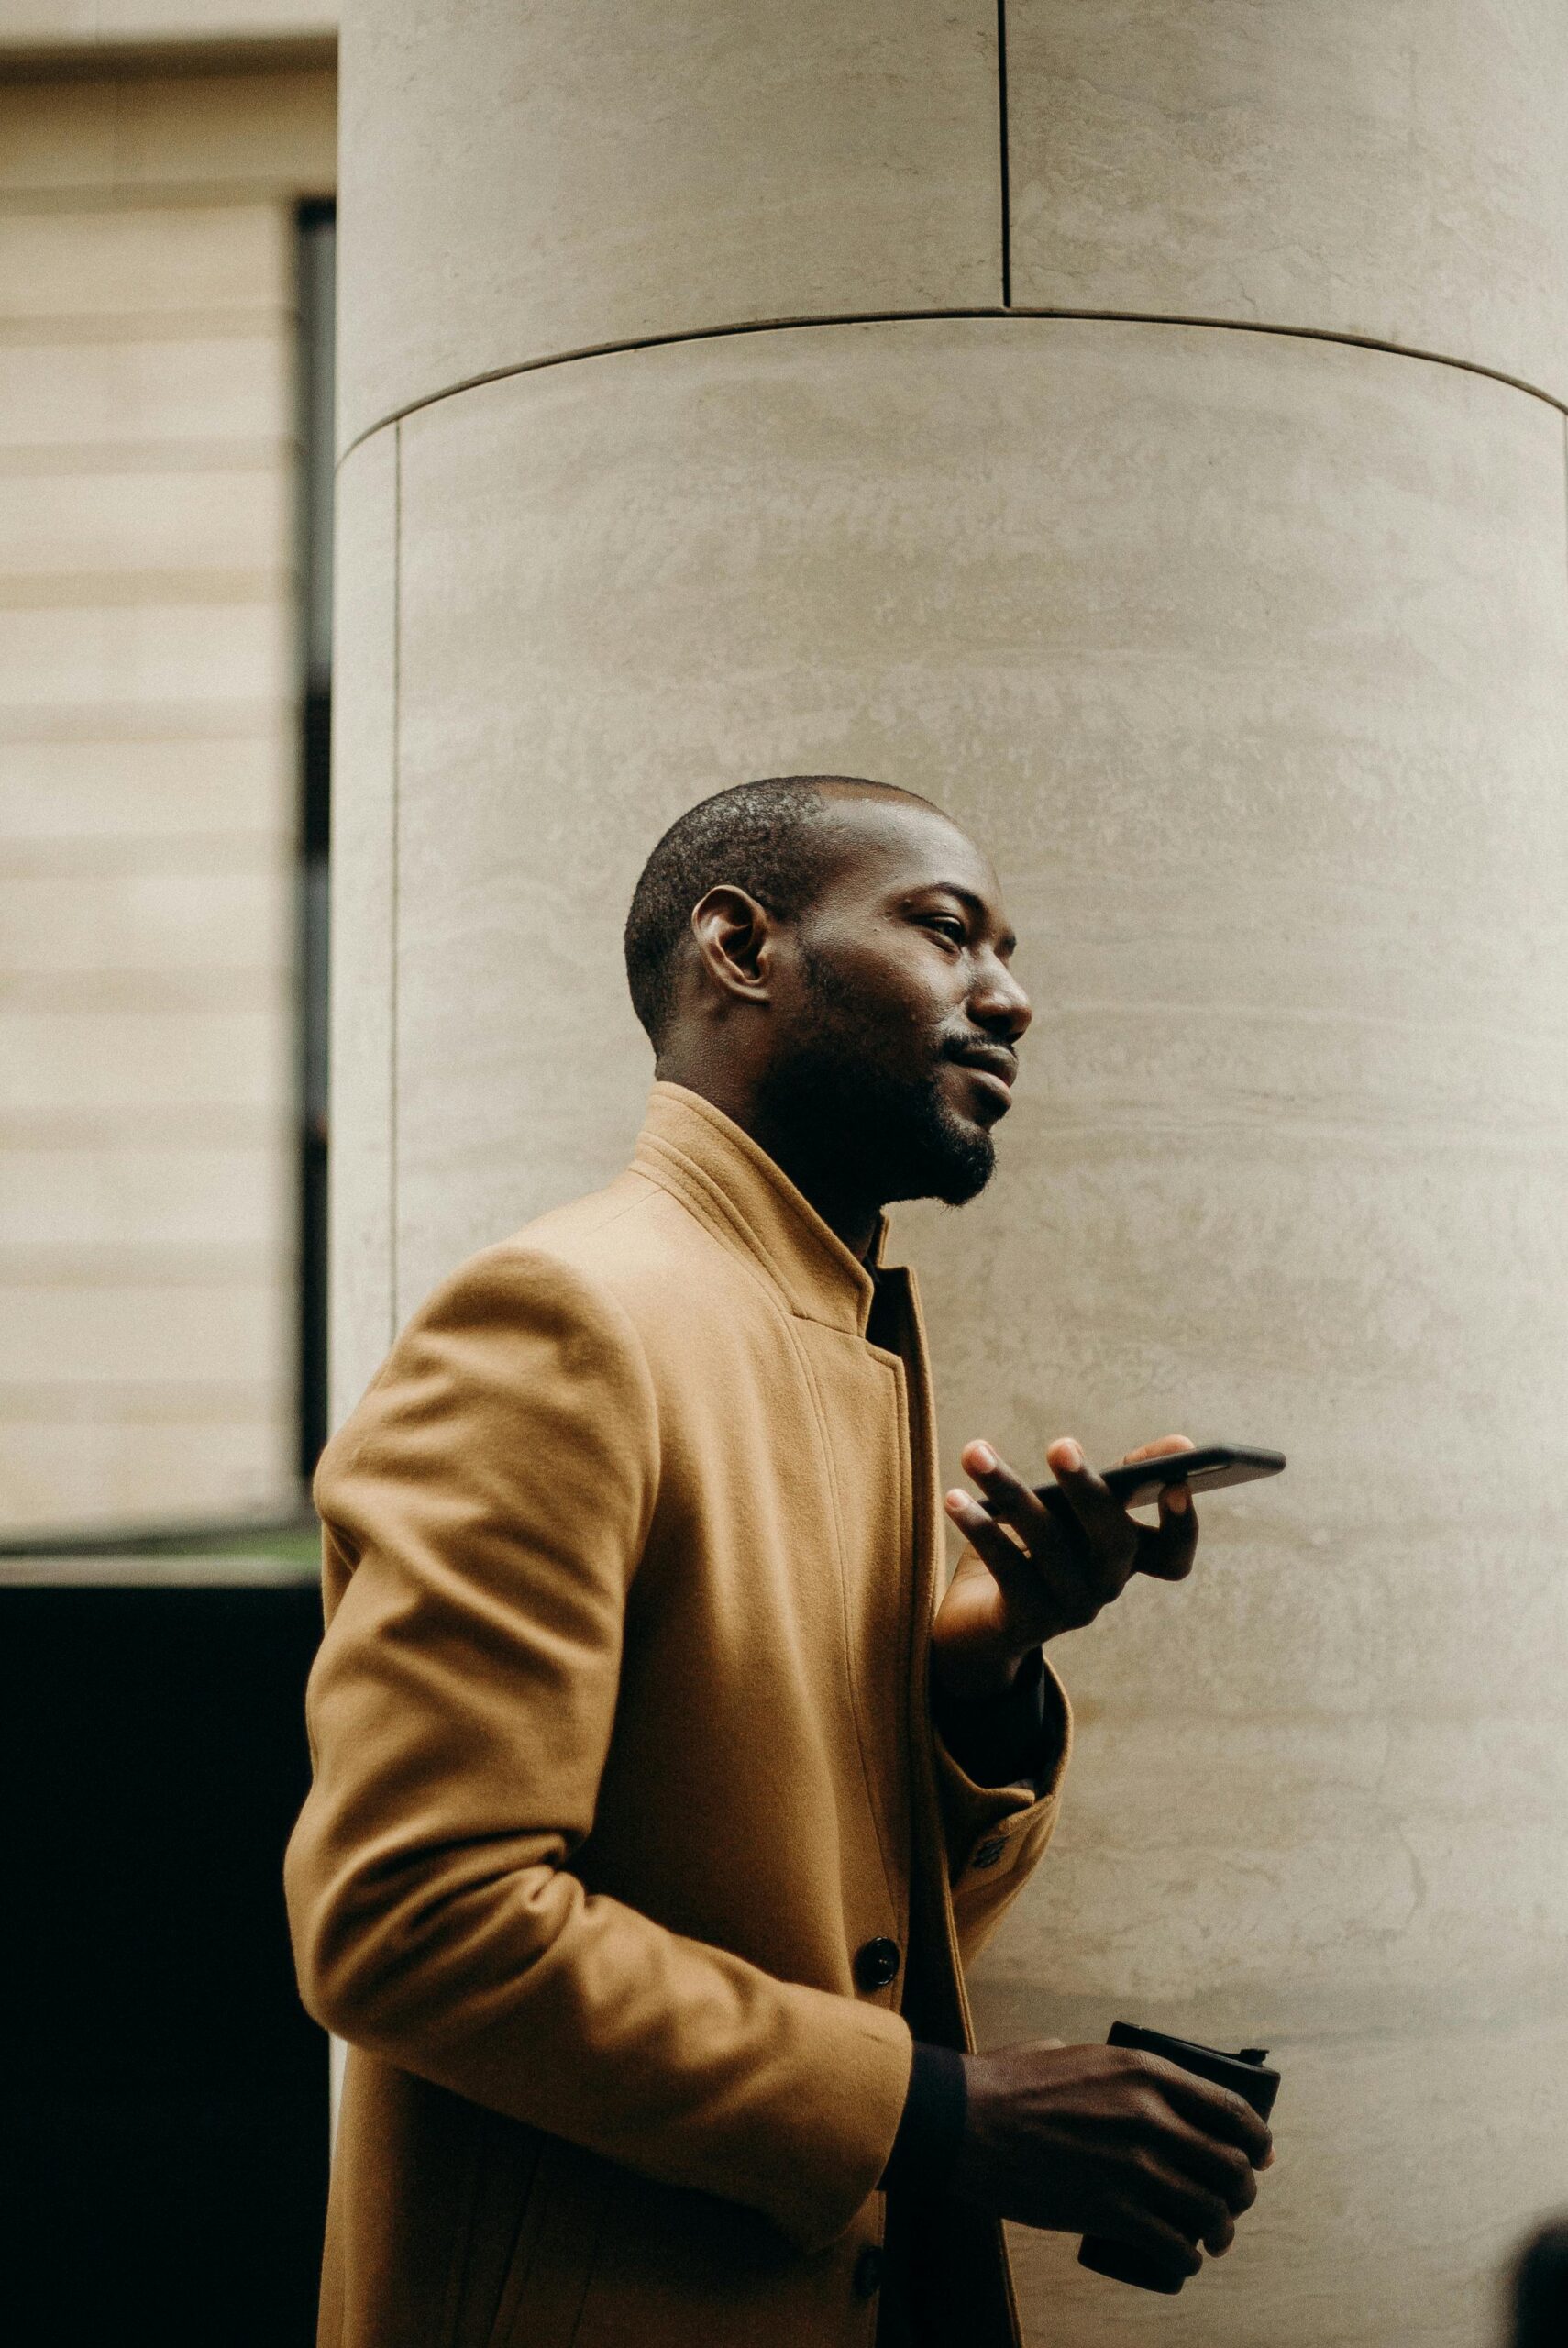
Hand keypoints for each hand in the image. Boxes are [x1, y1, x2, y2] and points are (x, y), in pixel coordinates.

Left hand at [931, 1434, 1198, 1697]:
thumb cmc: (1030, 1550)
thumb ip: (1094, 1483)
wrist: (977, 1625)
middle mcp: (1106, 1586)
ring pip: (1049, 1547)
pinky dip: (981, 1528)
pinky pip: (1007, 1569)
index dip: (1183, 1524)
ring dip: (1012, 1493)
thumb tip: (1139, 1447)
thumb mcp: (1066, 1512)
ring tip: (976, 1452)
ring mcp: (1070, 1609)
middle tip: (1060, 1446)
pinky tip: (955, 1497)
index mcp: (1125, 1557)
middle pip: (1115, 1543)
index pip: (1174, 1556)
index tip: (1178, 1479)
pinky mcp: (1026, 1623)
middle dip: (1088, 1491)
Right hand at [953, 2038, 1272, 2274]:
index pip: (1230, 2108)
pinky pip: (1173, 2245)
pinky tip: (1183, 2259)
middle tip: (1233, 2203)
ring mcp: (1133, 2167)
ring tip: (1213, 2238)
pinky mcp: (1110, 2211)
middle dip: (1242, 2190)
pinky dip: (1186, 2259)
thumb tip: (1126, 2082)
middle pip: (1230, 2164)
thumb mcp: (1069, 2053)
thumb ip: (1107, 2066)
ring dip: (1220, 2231)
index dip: (1256, 2138)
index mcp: (1144, 2071)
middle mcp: (1150, 2116)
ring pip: (1210, 2210)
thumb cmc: (1007, 2085)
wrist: (963, 2123)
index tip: (1260, 2155)